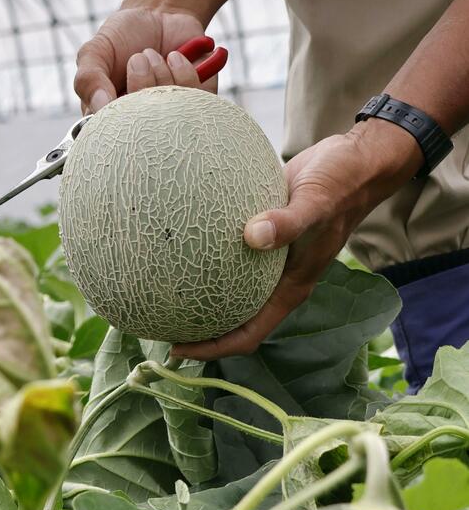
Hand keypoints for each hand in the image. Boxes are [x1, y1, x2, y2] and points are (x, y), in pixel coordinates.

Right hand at [74, 8, 214, 113]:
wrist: (161, 15)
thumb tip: (99, 107)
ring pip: (170, 110)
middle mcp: (144, 124)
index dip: (118, 112)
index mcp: (114, 120)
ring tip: (154, 56)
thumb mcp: (96, 51)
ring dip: (160, 72)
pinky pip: (195, 98)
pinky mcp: (198, 103)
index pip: (115, 136)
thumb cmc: (124, 38)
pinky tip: (175, 58)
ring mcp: (172, 116)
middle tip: (138, 59)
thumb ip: (88, 78)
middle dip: (141, 85)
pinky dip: (182, 70)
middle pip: (146, 125)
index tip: (118, 88)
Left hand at [171, 119, 422, 360]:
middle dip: (196, 328)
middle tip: (157, 322)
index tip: (176, 348)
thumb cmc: (341, 186)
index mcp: (291, 287)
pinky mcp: (262, 236)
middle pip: (232, 319)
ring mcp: (269, 261)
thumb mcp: (316, 203)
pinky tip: (178, 242)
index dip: (213, 348)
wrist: (353, 161)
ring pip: (228, 289)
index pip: (248, 335)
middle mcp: (277, 280)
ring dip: (197, 295)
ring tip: (159, 288)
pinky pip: (228, 256)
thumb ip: (288, 222)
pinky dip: (204, 257)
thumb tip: (252, 236)